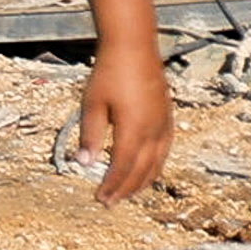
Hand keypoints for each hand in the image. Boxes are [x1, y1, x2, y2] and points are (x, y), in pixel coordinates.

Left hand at [78, 52, 174, 203]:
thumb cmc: (109, 73)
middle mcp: (153, 129)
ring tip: (126, 193)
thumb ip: (90, 135)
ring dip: (141, 181)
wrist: (133, 47)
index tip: (99, 198)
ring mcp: (163, 123)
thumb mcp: (92, 105)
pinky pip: (165, 149)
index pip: (122, 167)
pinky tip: (147, 170)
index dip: (111, 185)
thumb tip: (83, 163)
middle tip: (109, 202)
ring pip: (156, 162)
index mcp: (133, 128)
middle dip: (125, 189)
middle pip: (141, 170)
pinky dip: (156, 165)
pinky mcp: (167, 117)